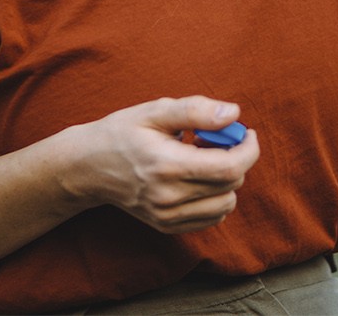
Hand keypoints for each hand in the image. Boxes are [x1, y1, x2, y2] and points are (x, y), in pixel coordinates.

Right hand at [60, 96, 258, 234]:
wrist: (88, 167)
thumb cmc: (122, 132)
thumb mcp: (155, 111)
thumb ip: (195, 110)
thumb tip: (233, 114)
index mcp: (167, 165)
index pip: (229, 167)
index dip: (249, 149)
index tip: (246, 133)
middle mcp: (168, 197)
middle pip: (231, 185)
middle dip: (236, 159)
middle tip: (216, 140)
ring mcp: (167, 216)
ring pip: (225, 205)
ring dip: (226, 181)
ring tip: (203, 160)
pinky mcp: (166, 226)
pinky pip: (211, 218)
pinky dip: (215, 198)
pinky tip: (197, 179)